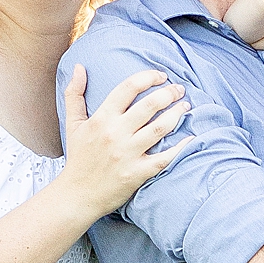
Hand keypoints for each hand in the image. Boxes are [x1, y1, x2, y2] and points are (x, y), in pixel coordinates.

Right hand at [59, 64, 187, 216]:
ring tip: (185, 106)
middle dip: (169, 92)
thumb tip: (79, 67)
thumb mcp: (72, 124)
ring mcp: (128, 154)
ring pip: (161, 127)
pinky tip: (191, 137)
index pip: (128, 88)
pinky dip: (181, 147)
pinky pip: (165, 157)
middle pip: (150, 105)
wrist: (78, 195)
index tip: (160, 76)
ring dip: (177, 113)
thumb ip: (74, 94)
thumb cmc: (78, 158)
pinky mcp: (138, 172)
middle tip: (178, 89)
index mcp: (101, 119)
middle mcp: (116, 134)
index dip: (148, 77)